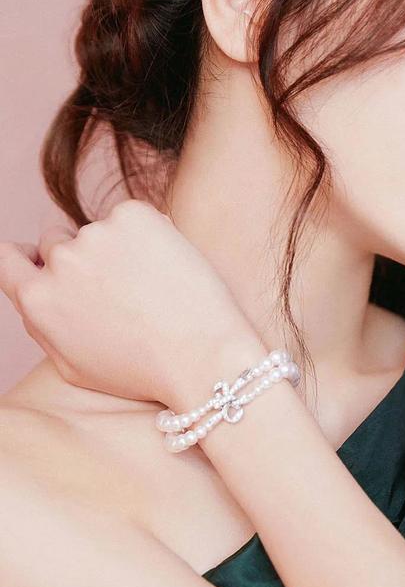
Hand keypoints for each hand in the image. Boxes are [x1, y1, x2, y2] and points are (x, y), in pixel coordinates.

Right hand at [0, 199, 255, 405]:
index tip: (41, 260)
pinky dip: (148, 235)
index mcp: (38, 300)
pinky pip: (132, 218)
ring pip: (100, 232)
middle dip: (79, 258)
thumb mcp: (75, 366)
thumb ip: (44, 325)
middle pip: (55, 241)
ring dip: (118, 249)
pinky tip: (168, 269)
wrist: (203, 356)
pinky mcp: (134, 215)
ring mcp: (97, 234)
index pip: (8, 258)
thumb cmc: (143, 371)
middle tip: (120, 287)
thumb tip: (32, 292)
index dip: (25, 258)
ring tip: (153, 288)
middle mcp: (60, 261)